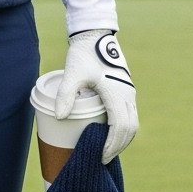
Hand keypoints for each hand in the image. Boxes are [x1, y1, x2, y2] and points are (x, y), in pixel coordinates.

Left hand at [55, 30, 137, 163]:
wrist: (95, 33)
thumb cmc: (84, 52)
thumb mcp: (73, 73)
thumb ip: (66, 94)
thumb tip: (59, 117)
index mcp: (117, 92)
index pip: (121, 127)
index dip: (112, 145)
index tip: (101, 157)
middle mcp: (127, 94)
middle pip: (130, 128)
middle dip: (118, 146)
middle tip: (103, 159)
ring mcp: (129, 91)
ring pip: (133, 122)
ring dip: (123, 138)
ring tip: (108, 149)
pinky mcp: (126, 88)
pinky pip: (130, 114)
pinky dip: (124, 128)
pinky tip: (112, 132)